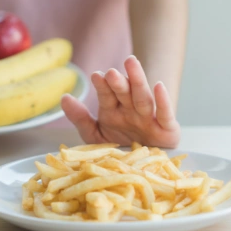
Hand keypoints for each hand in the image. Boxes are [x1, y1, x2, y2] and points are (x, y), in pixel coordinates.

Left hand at [61, 55, 179, 147]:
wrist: (142, 167)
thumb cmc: (118, 146)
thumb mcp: (94, 135)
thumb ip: (80, 118)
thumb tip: (63, 97)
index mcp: (112, 111)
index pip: (106, 95)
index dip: (102, 86)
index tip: (95, 76)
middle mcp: (130, 111)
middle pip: (124, 93)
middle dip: (118, 82)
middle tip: (111, 72)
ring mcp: (148, 118)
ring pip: (143, 97)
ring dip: (137, 81)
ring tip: (131, 64)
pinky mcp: (166, 129)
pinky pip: (164, 114)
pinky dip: (163, 101)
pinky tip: (159, 86)